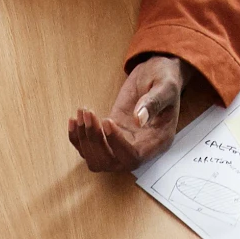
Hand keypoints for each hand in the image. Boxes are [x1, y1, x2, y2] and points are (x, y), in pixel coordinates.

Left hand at [68, 55, 184, 172]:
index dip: (117, 144)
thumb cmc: (164, 79)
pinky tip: (74, 120)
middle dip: (95, 141)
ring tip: (83, 112)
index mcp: (156, 142)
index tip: (107, 121)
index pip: (133, 157)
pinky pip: (88, 150)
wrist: (156, 75)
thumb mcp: (165, 85)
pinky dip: (77, 138)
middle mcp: (138, 150)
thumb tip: (139, 119)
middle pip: (111, 163)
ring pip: (97, 160)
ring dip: (84, 140)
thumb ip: (154, 102)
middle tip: (89, 114)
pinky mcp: (108, 138)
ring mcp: (121, 146)